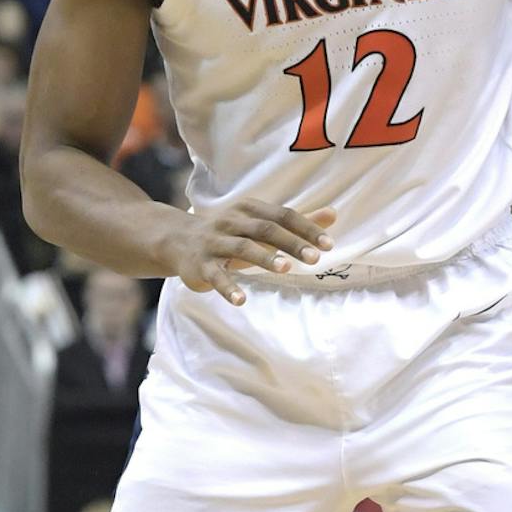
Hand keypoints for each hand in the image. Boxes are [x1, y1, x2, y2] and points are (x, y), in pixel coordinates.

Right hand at [167, 203, 336, 303]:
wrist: (178, 240)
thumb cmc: (230, 233)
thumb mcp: (261, 224)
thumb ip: (296, 222)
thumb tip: (333, 215)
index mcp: (249, 210)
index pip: (282, 216)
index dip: (305, 229)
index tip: (328, 245)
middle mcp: (232, 222)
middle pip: (265, 230)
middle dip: (291, 243)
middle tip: (315, 258)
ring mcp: (215, 243)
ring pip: (242, 248)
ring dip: (264, 258)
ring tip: (286, 269)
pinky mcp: (201, 265)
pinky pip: (216, 276)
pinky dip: (228, 288)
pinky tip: (242, 301)